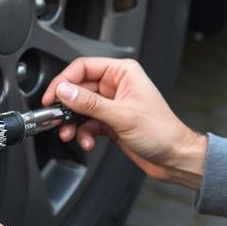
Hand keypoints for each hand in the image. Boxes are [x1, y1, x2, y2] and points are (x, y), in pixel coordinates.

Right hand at [42, 57, 207, 188]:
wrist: (174, 158)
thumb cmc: (161, 131)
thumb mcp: (121, 115)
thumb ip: (89, 103)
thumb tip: (65, 90)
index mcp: (122, 72)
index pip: (84, 67)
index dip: (64, 80)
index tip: (52, 95)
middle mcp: (116, 85)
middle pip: (79, 89)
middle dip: (67, 106)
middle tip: (56, 117)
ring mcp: (112, 104)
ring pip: (81, 108)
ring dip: (73, 122)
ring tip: (69, 133)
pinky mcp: (110, 121)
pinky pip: (88, 122)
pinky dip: (83, 133)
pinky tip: (87, 141)